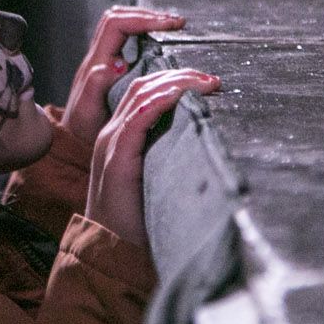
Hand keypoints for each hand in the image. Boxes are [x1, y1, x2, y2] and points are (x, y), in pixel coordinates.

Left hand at [61, 6, 186, 144]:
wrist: (72, 140)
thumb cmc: (82, 130)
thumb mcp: (89, 113)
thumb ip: (97, 87)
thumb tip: (116, 63)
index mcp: (96, 63)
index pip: (117, 24)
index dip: (144, 19)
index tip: (170, 25)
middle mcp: (98, 56)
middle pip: (119, 17)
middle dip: (149, 15)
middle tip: (177, 23)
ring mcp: (103, 60)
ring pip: (122, 24)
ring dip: (146, 21)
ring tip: (172, 28)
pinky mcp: (110, 68)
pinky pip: (125, 39)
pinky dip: (144, 34)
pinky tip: (161, 42)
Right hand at [85, 69, 220, 247]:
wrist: (113, 249)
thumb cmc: (140, 218)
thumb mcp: (158, 176)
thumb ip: (171, 154)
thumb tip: (209, 140)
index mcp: (120, 135)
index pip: (144, 91)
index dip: (174, 79)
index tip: (207, 81)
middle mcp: (112, 133)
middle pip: (144, 85)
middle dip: (180, 75)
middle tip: (212, 79)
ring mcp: (111, 144)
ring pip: (141, 95)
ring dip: (176, 83)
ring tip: (206, 83)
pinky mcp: (116, 160)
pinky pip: (136, 119)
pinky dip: (160, 101)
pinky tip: (181, 95)